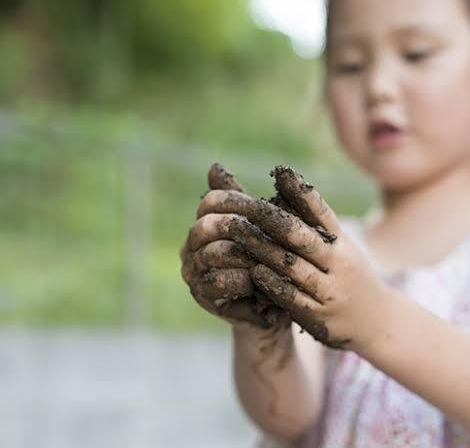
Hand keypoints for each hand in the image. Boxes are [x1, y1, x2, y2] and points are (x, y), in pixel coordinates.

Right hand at [180, 163, 288, 330]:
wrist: (278, 303)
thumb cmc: (274, 258)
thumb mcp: (266, 226)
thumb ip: (246, 201)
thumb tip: (214, 166)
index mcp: (206, 221)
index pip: (211, 201)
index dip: (237, 201)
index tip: (265, 207)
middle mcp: (192, 245)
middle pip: (206, 225)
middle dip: (239, 227)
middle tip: (267, 232)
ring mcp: (194, 271)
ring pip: (212, 253)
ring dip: (244, 254)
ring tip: (269, 257)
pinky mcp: (202, 296)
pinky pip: (216, 282)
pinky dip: (241, 279)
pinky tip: (260, 279)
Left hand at [198, 166, 388, 349]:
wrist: (379, 323)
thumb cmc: (351, 278)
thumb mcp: (342, 250)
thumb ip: (316, 226)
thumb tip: (283, 189)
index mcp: (344, 243)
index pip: (322, 213)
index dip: (301, 192)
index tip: (281, 172)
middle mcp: (340, 264)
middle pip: (304, 237)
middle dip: (273, 219)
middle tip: (247, 205)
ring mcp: (330, 291)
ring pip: (294, 267)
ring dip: (264, 249)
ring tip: (239, 233)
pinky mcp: (319, 316)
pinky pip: (293, 298)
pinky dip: (272, 283)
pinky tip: (254, 271)